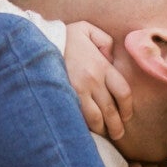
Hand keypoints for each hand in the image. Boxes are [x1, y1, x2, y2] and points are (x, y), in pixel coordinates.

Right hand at [64, 21, 131, 140]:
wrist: (39, 40)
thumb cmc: (65, 36)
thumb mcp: (89, 31)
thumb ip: (106, 43)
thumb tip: (110, 59)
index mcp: (102, 67)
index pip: (123, 93)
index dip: (127, 109)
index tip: (126, 117)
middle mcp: (92, 82)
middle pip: (111, 111)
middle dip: (116, 127)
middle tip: (118, 135)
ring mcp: (77, 91)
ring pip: (95, 119)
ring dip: (102, 130)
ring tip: (105, 136)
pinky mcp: (63, 98)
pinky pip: (78, 118)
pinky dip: (85, 127)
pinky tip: (86, 131)